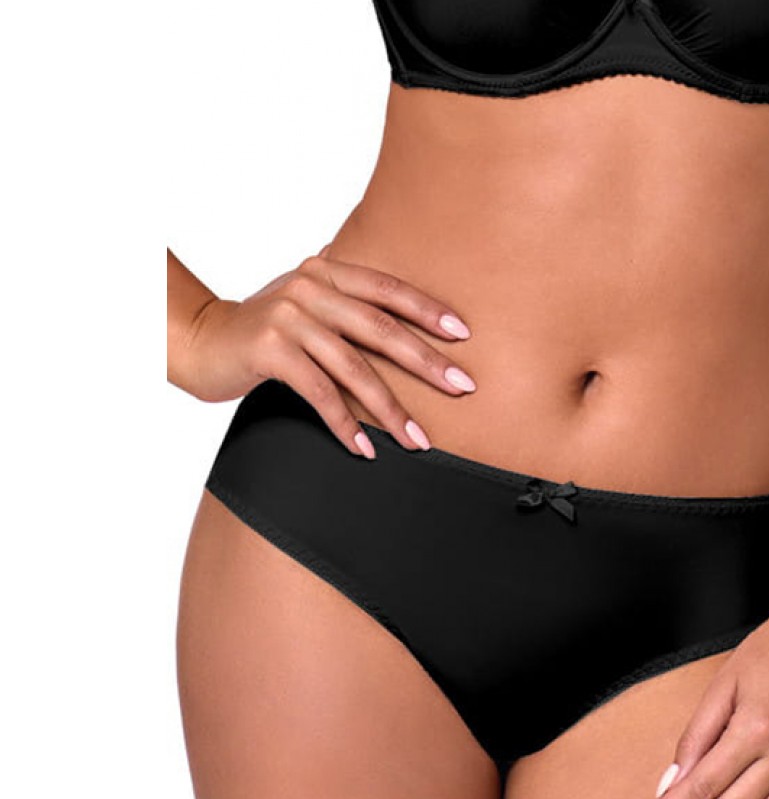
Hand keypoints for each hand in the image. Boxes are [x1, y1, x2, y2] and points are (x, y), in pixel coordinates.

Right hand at [170, 247, 476, 456]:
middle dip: (425, 361)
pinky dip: (346, 425)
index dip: (428, 310)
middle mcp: (309, 288)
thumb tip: (393, 311)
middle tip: (462, 386)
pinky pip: (321, 394)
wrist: (198, 341)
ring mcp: (289, 317)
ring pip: (355, 368)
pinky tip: (366, 449)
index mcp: (325, 272)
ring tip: (418, 440)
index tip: (464, 335)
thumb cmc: (260, 327)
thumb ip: (342, 299)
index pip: (388, 289)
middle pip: (381, 328)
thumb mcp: (303, 301)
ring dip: (391, 409)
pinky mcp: (270, 351)